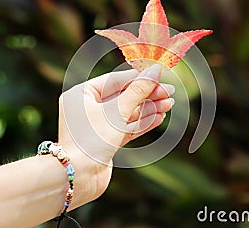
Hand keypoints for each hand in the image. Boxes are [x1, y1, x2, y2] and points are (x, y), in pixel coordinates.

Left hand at [58, 64, 173, 206]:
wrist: (79, 178)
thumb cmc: (92, 139)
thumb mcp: (117, 111)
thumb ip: (138, 90)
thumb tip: (156, 70)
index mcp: (82, 94)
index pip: (115, 80)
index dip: (139, 78)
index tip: (160, 76)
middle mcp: (87, 108)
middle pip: (123, 96)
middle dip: (147, 95)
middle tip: (170, 93)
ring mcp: (96, 126)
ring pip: (127, 113)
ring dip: (148, 109)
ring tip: (169, 105)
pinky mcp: (105, 141)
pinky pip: (125, 127)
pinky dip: (142, 123)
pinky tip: (159, 118)